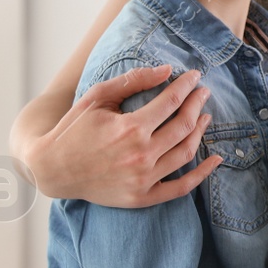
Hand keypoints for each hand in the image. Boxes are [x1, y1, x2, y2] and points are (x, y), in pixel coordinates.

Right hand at [25, 65, 221, 205]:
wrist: (51, 169)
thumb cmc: (74, 128)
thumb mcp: (98, 97)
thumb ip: (133, 80)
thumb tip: (168, 70)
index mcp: (130, 128)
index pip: (171, 101)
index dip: (187, 86)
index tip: (195, 76)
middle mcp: (140, 155)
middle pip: (184, 125)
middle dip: (197, 104)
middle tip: (203, 92)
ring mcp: (142, 180)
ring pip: (185, 152)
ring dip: (201, 131)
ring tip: (205, 116)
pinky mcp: (141, 197)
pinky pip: (181, 188)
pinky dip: (202, 175)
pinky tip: (216, 159)